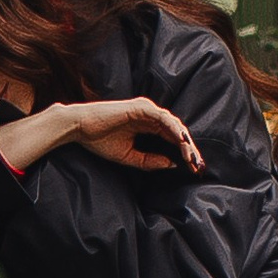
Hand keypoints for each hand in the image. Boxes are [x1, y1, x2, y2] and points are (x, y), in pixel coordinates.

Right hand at [0, 92, 204, 177]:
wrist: (80, 128)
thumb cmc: (100, 140)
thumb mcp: (129, 157)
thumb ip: (150, 161)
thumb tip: (172, 164)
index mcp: (148, 125)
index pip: (172, 139)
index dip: (184, 154)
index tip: (193, 169)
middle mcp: (150, 116)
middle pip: (177, 132)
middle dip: (189, 150)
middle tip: (198, 166)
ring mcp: (147, 110)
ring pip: (174, 125)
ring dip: (184, 142)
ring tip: (192, 157)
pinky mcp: (141, 107)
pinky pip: (163, 118)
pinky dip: (173, 129)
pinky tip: (181, 141)